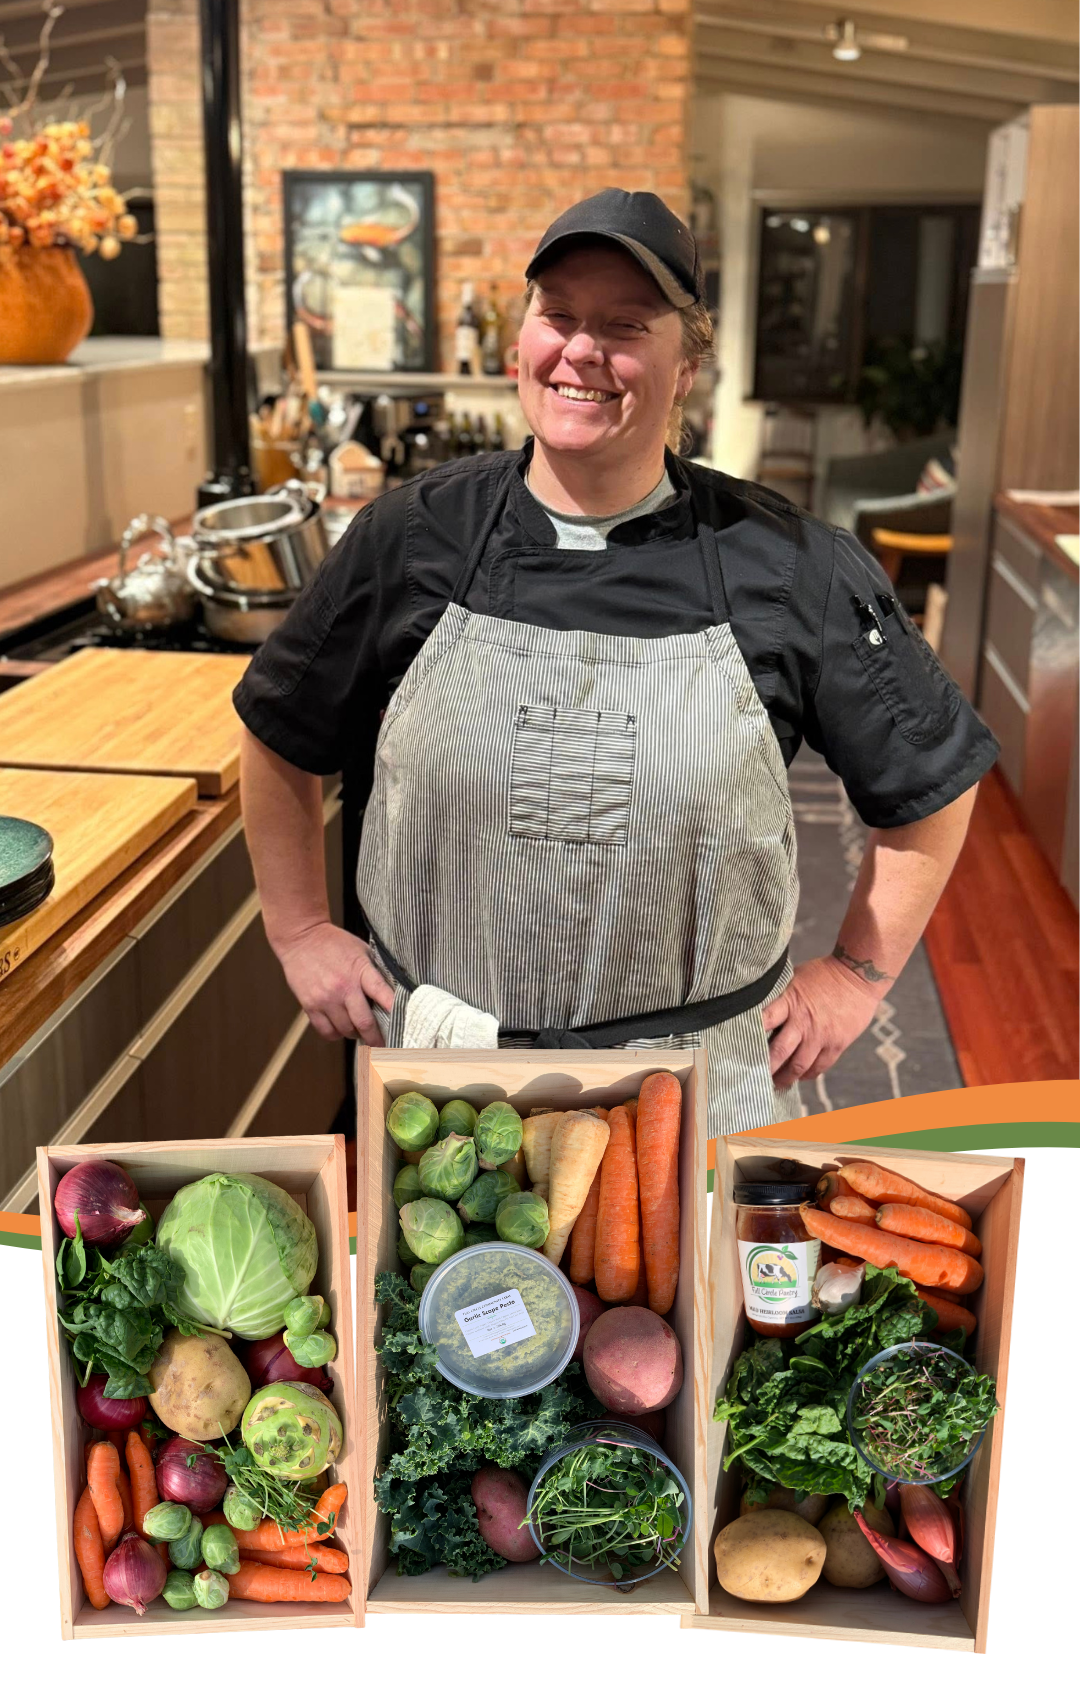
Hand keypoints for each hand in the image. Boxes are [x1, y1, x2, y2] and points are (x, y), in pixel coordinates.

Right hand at [272, 920, 394, 1043]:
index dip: (395, 1011)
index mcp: (360, 970)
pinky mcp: (310, 1005)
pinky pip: (326, 1031)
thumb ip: (375, 972)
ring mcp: (325, 999)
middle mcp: (343, 988)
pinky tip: (341, 1028)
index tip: (403, 1025)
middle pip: (364, 1023)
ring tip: (359, 1031)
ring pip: (346, 1030)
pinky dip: (336, 1034)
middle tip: (382, 1044)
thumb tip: (394, 992)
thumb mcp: (362, 951)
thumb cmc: (335, 943)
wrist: (301, 938)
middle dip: (376, 1038)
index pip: (383, 994)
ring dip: (355, 1034)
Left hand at [761, 956, 884, 1086]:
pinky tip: (799, 1077)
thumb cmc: (823, 974)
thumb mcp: (795, 979)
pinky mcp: (837, 1044)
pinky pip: (819, 1067)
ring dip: (785, 1078)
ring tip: (776, 1084)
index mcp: (789, 1001)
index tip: (739, 1049)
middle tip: (754, 1078)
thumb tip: (758, 1010)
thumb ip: (780, 998)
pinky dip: (807, 1075)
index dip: (750, 1036)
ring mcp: (821, 1035)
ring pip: (799, 1066)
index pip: (764, 1021)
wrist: (858, 976)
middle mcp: (803, 1022)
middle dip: (765, 1069)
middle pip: (779, 1052)